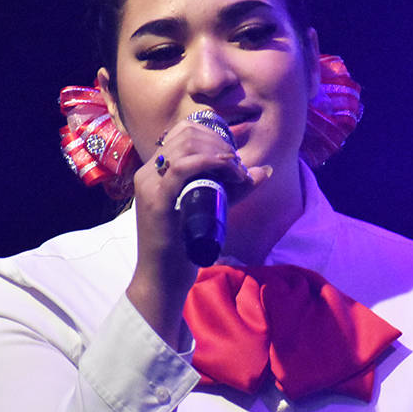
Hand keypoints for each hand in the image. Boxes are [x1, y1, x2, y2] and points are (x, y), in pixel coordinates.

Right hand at [126, 119, 271, 345]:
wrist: (162, 279)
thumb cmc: (183, 247)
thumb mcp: (210, 209)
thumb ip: (234, 190)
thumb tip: (264, 171)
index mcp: (155, 171)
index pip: (181, 132)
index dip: (213, 135)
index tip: (233, 156)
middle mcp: (148, 172)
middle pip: (186, 133)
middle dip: (221, 143)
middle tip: (238, 166)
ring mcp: (150, 184)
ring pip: (185, 144)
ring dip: (219, 152)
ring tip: (236, 172)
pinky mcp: (156, 200)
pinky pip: (183, 167)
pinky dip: (211, 162)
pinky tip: (230, 171)